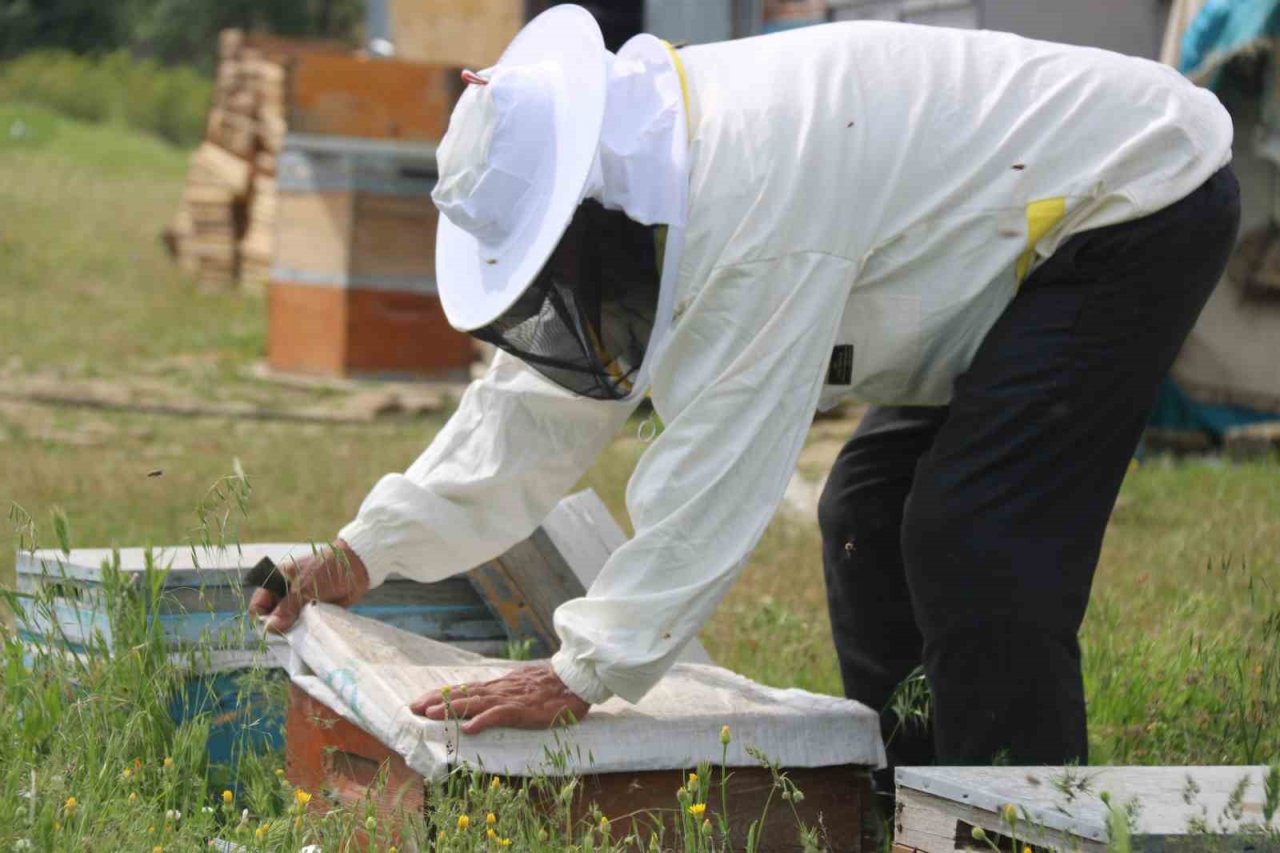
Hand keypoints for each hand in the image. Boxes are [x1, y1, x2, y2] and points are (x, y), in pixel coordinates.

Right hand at [248, 539, 369, 633]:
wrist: (356, 567)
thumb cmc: (326, 570)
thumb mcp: (304, 588)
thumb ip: (287, 608)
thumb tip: (269, 628)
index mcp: (276, 582)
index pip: (258, 605)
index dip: (262, 618)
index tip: (273, 629)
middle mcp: (284, 595)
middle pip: (272, 618)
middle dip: (279, 627)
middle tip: (290, 632)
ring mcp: (298, 604)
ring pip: (287, 624)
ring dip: (293, 630)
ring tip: (302, 631)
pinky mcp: (312, 612)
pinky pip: (303, 626)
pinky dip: (305, 631)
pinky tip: (311, 634)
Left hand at [409, 663, 590, 734]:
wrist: (575, 679)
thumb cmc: (552, 687)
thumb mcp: (522, 688)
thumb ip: (503, 695)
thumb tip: (484, 705)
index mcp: (498, 686)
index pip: (464, 689)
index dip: (441, 695)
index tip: (420, 701)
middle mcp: (499, 689)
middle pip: (463, 694)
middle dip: (437, 700)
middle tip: (413, 707)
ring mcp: (510, 698)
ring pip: (476, 702)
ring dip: (453, 708)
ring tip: (431, 715)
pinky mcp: (524, 709)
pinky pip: (501, 715)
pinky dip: (484, 720)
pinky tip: (470, 728)